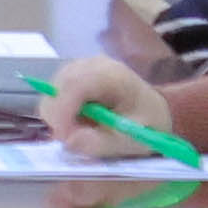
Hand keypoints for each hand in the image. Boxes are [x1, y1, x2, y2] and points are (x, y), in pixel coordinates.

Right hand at [41, 53, 207, 162]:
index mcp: (112, 75)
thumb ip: (100, 143)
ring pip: (53, 89)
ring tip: (81, 128)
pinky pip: (56, 91)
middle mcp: (93, 63)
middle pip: (58, 86)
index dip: (63, 112)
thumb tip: (69, 140)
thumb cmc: (147, 124)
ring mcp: (82, 64)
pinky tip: (79, 118)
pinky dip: (62, 109)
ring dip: (59, 114)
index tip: (64, 138)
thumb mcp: (131, 140)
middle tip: (72, 139)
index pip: (74, 85)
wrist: (155, 110)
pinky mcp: (75, 71)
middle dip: (58, 117)